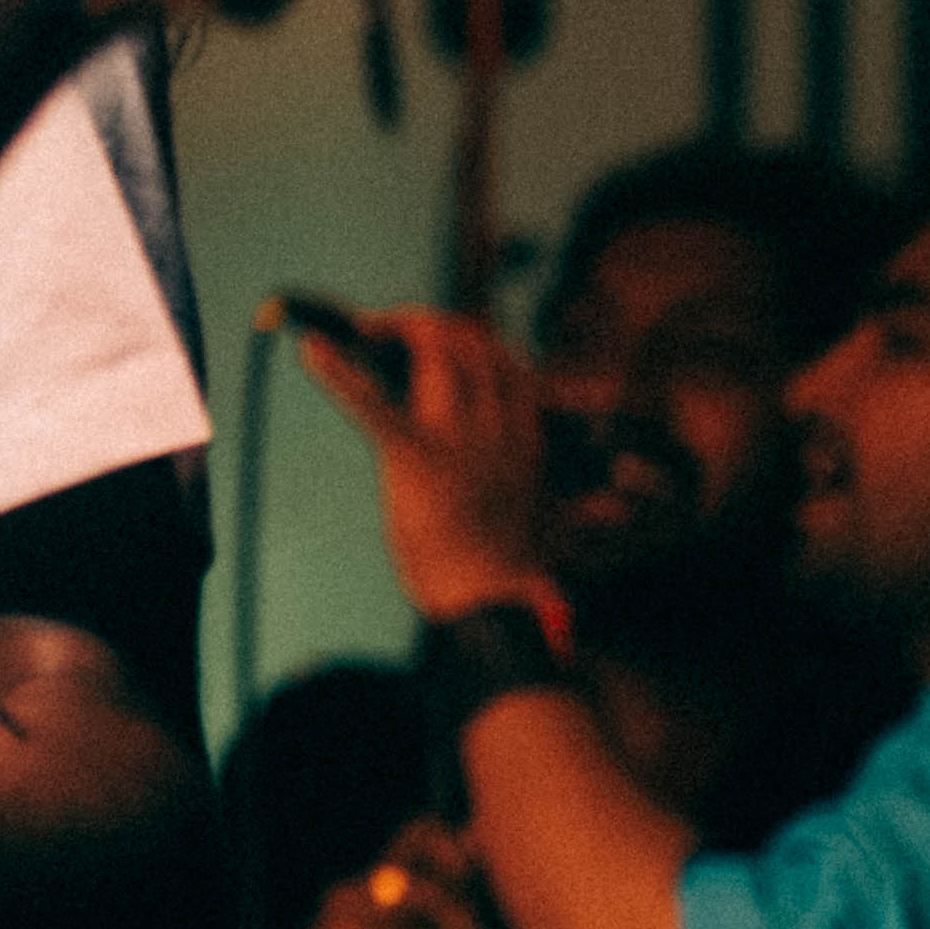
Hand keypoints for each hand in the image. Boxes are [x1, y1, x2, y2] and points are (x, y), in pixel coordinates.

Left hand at [300, 311, 553, 622]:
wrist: (489, 604)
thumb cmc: (508, 573)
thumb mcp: (541, 523)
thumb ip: (561, 498)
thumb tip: (616, 506)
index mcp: (525, 440)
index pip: (507, 365)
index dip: (470, 339)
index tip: (439, 335)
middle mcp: (497, 429)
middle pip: (470, 346)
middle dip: (427, 324)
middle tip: (387, 329)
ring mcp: (457, 440)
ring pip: (434, 357)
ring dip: (396, 331)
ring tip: (362, 329)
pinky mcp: (415, 457)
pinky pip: (373, 404)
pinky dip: (339, 374)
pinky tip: (312, 348)